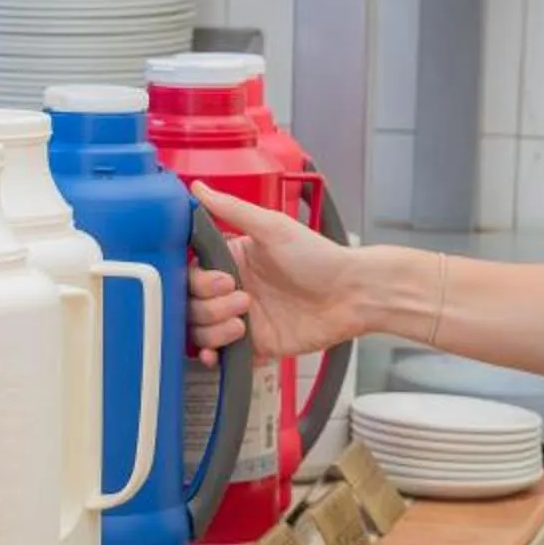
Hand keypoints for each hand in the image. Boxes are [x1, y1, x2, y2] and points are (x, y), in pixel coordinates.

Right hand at [186, 184, 362, 362]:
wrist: (352, 295)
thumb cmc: (319, 257)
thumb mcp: (273, 227)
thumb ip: (232, 209)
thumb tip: (198, 187)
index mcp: (233, 259)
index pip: (191, 274)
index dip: (199, 281)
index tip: (224, 279)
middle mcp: (233, 289)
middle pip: (191, 305)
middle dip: (209, 307)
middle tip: (242, 299)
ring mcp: (243, 318)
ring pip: (200, 332)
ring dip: (212, 331)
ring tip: (242, 324)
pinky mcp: (255, 345)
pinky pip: (221, 356)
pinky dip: (211, 357)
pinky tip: (215, 354)